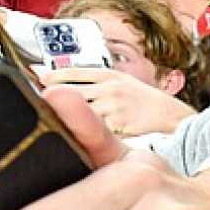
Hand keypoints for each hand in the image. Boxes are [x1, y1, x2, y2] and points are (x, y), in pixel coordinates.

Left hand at [38, 66, 196, 137]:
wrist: (172, 115)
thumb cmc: (144, 101)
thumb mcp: (121, 82)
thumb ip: (95, 82)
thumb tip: (60, 81)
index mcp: (108, 74)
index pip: (72, 72)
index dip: (52, 77)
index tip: (38, 80)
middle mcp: (109, 88)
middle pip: (69, 92)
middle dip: (53, 100)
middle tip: (39, 105)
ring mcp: (114, 106)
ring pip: (79, 112)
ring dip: (67, 118)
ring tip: (55, 123)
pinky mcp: (119, 125)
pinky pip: (95, 130)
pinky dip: (85, 133)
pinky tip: (78, 136)